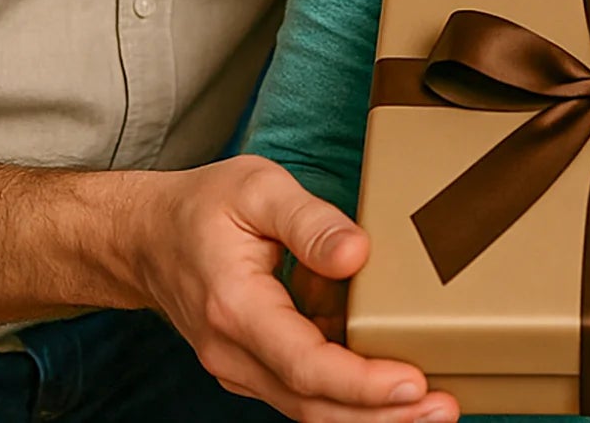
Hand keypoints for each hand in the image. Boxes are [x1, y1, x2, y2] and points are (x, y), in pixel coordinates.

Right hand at [123, 155, 459, 422]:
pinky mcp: (254, 365)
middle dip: (381, 415)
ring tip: (433, 405)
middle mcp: (235, 353)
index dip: (362, 383)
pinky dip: (347, 391)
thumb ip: (309, 221)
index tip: (412, 383)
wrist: (145, 238)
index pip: (306, 364)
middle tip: (443, 408)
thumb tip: (357, 255)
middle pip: (314, 404)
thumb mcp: (258, 188)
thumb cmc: (203, 207)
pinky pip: (304, 388)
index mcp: (236, 308)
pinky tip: (391, 376)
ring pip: (310, 406)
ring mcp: (242, 366)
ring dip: (370, 412)